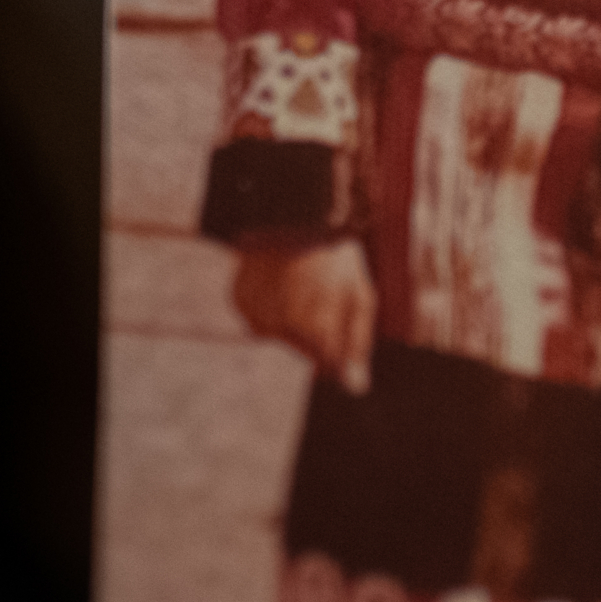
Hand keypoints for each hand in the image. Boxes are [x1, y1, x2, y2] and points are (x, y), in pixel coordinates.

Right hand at [232, 240, 376, 391]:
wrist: (291, 215)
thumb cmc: (335, 256)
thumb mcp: (360, 297)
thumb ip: (357, 345)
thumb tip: (355, 386)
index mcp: (313, 333)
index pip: (328, 366)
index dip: (339, 347)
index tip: (342, 322)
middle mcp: (279, 332)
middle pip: (304, 349)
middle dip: (317, 328)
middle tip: (323, 291)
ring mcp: (255, 317)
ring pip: (279, 332)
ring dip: (293, 315)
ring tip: (301, 280)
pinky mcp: (240, 302)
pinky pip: (260, 314)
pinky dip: (271, 301)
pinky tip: (281, 276)